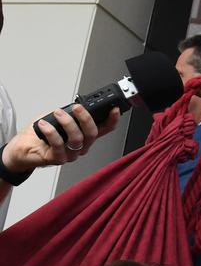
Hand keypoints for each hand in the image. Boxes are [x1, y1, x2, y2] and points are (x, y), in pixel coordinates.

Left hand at [3, 105, 120, 172]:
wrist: (20, 150)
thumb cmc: (38, 135)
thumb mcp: (55, 119)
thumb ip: (67, 114)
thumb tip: (73, 107)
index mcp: (84, 136)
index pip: (104, 129)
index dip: (112, 120)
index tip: (114, 109)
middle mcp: (80, 146)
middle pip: (92, 134)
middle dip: (85, 118)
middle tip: (77, 108)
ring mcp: (70, 154)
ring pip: (78, 139)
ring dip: (67, 123)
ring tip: (57, 113)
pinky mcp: (57, 159)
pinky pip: (59, 144)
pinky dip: (51, 131)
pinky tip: (43, 125)